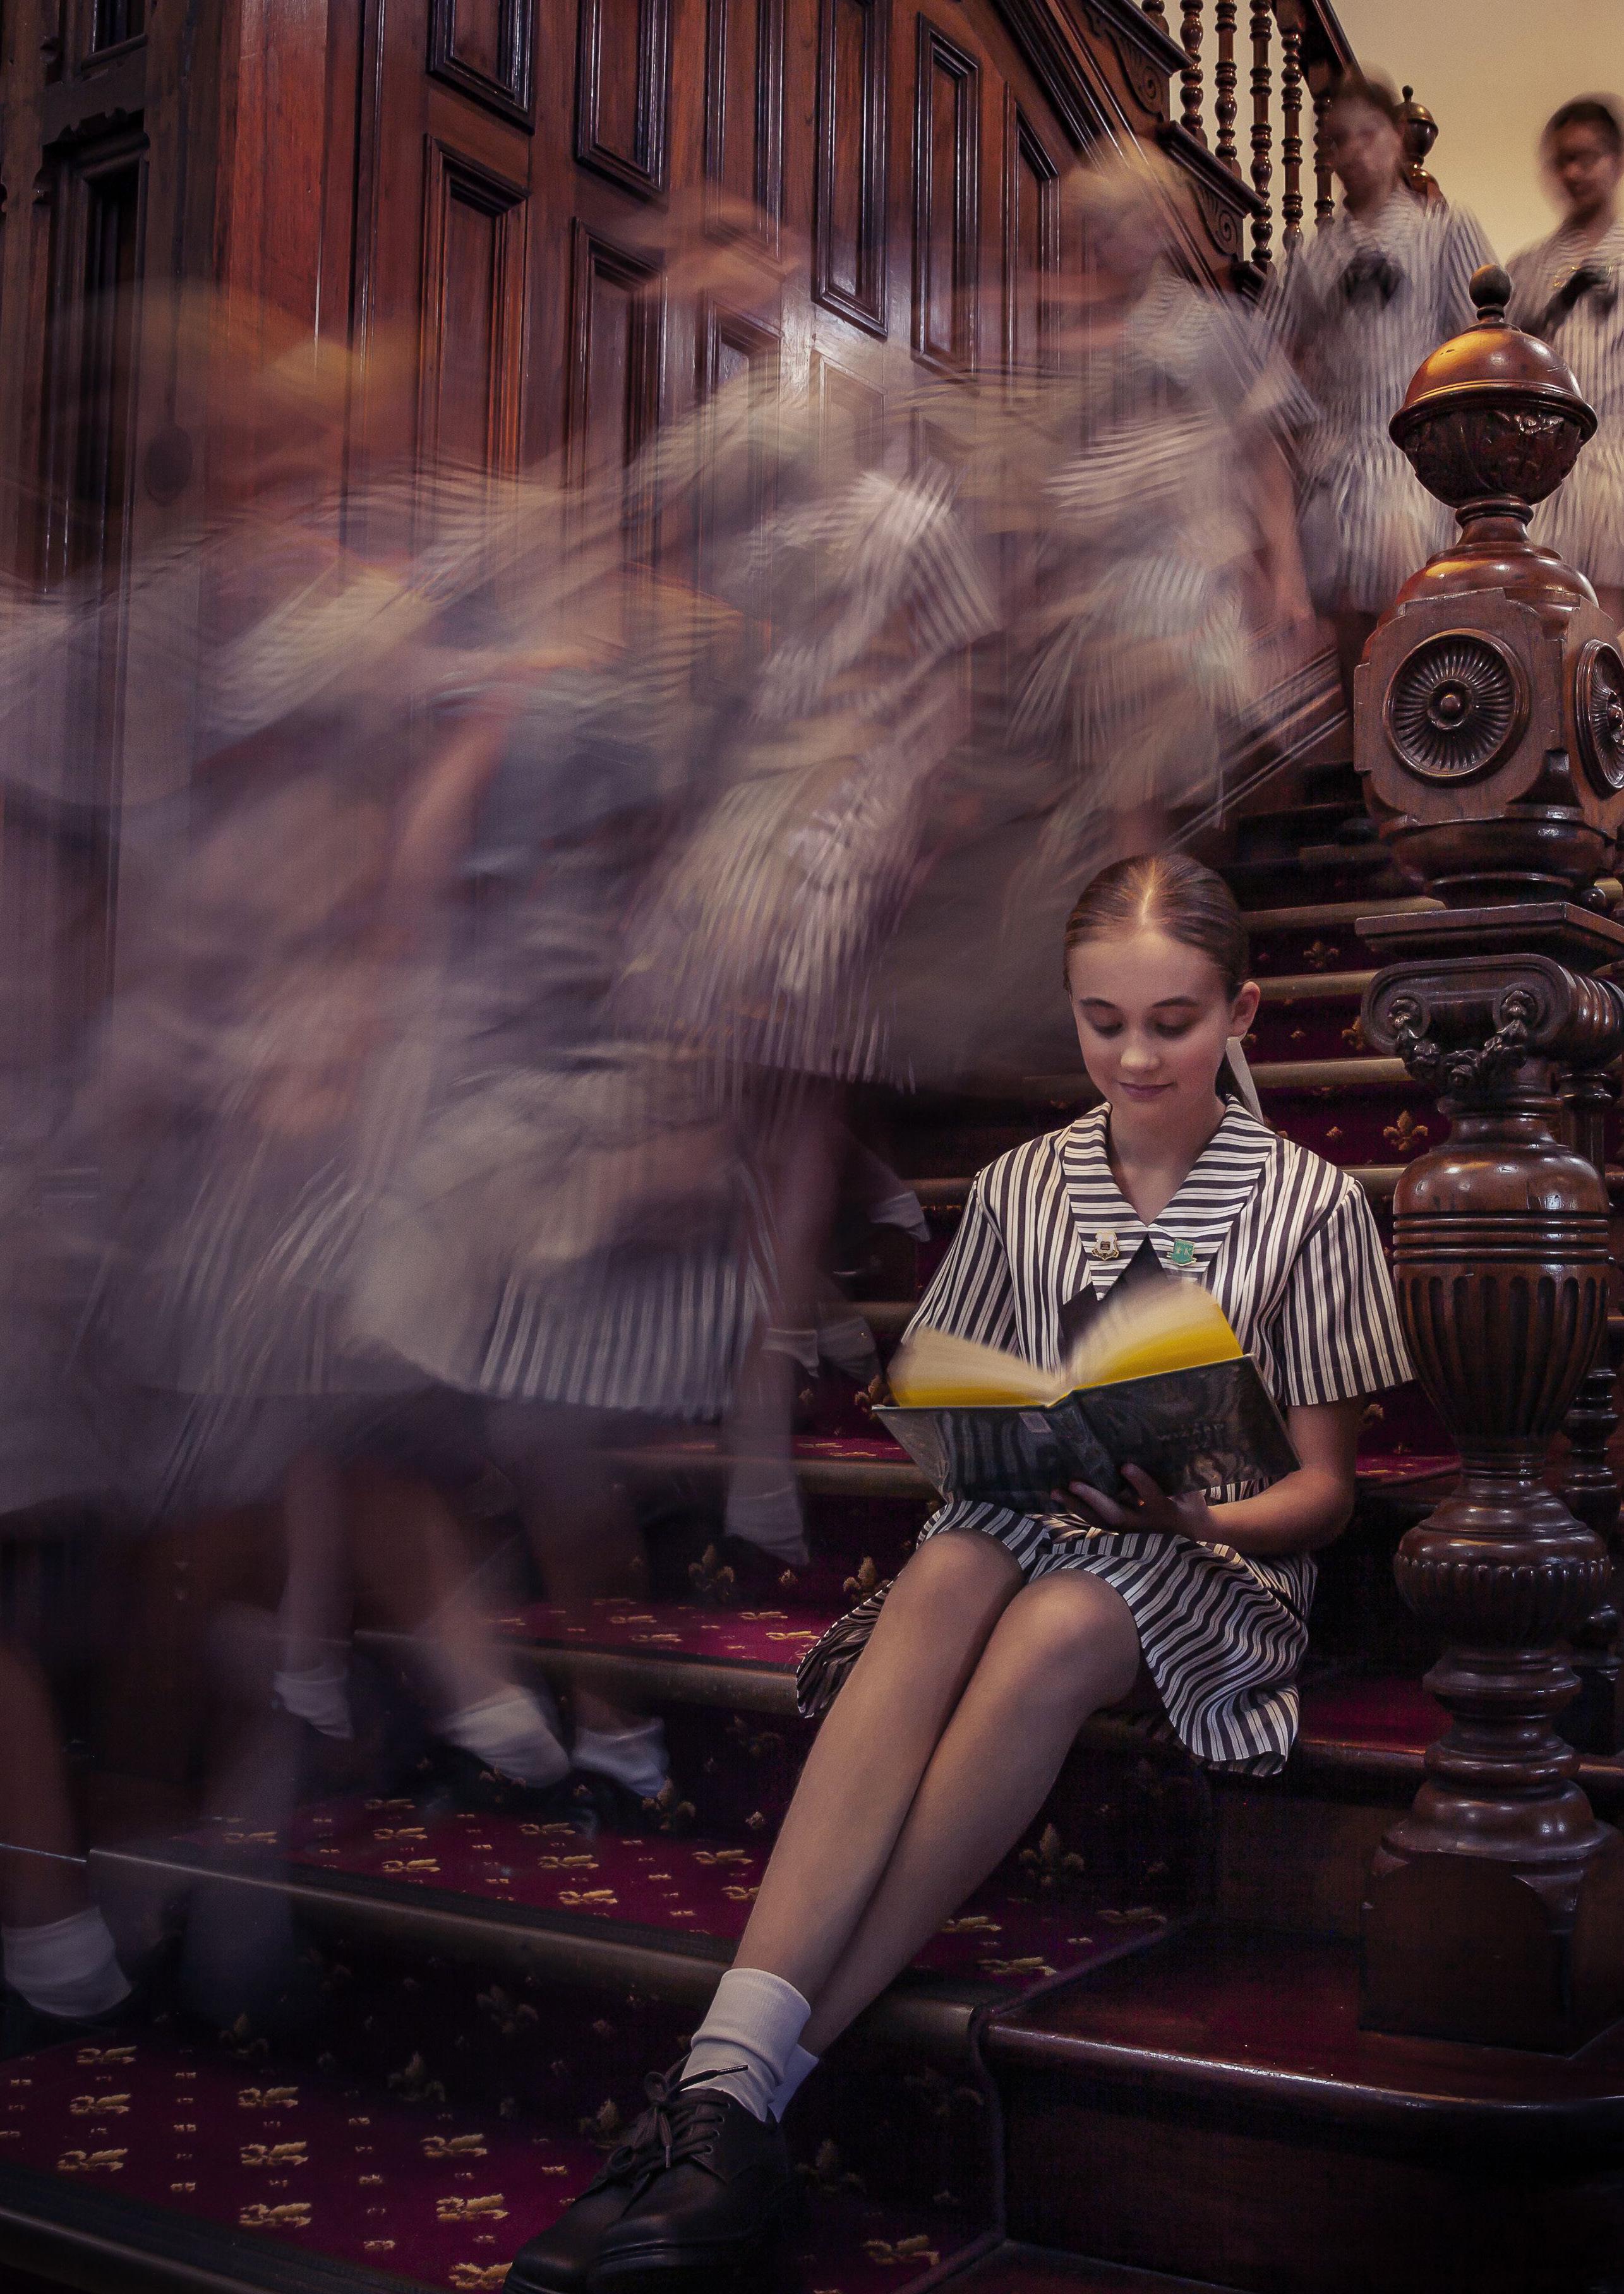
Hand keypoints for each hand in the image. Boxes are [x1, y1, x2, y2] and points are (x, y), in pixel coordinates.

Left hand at [1062, 1463, 1211, 1540]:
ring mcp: (1130, 1531)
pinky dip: (1078, 1510)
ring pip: (1099, 1521)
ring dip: (1077, 1506)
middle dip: (1094, 1499)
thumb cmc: (1191, 1504)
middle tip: (1074, 1483)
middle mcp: (1144, 1524)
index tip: (1126, 1465)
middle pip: (1115, 1514)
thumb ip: (1178, 1476)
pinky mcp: (1120, 1532)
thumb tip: (1165, 1446)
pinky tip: (1061, 1497)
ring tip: (1056, 1491)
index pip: (1151, 1497)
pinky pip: (1096, 1522)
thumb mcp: (1191, 1491)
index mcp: (1165, 1511)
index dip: (1140, 1483)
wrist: (1192, 1533)